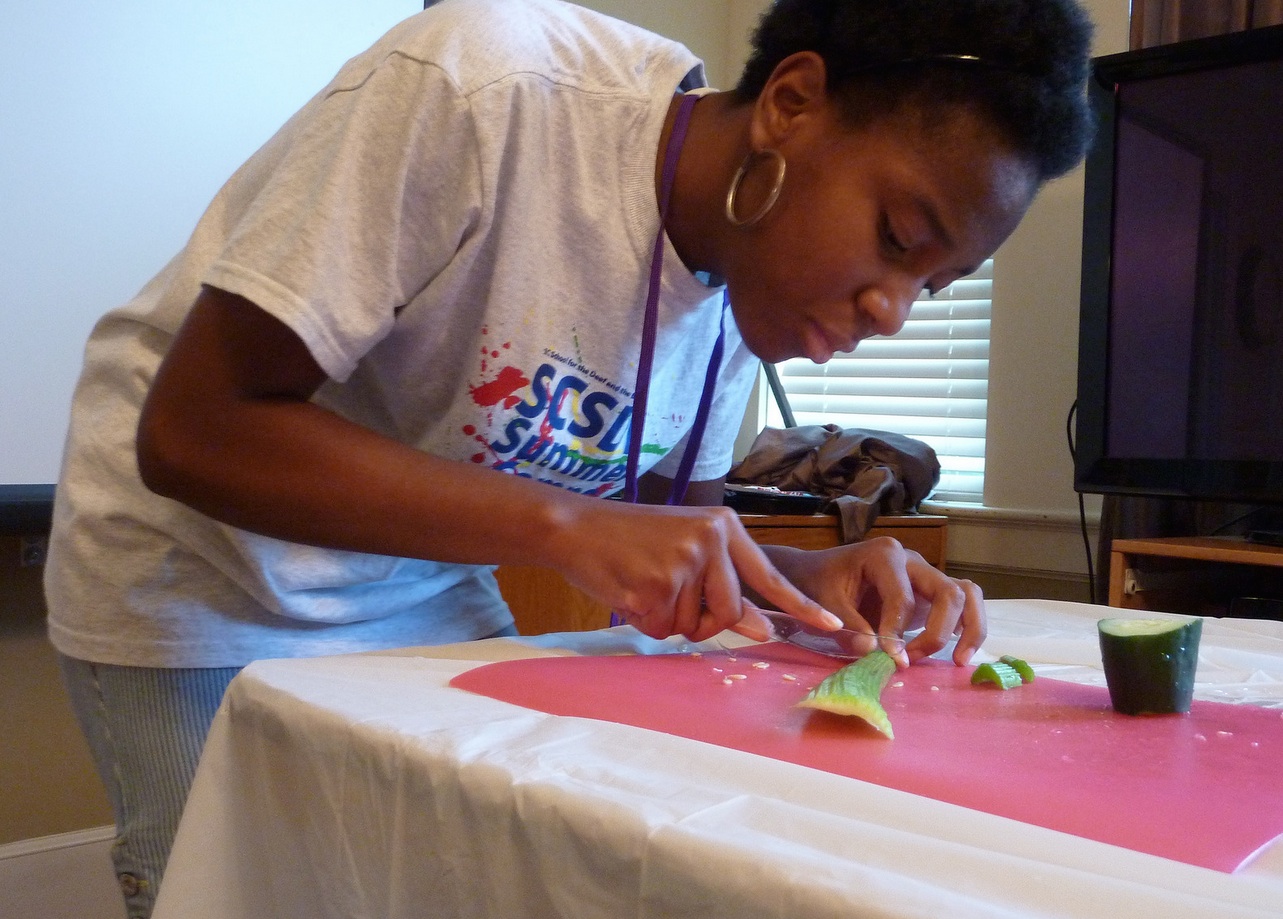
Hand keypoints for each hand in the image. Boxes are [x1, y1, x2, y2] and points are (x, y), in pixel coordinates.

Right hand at [550, 501, 842, 643]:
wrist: (575, 527)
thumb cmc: (631, 540)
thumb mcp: (686, 549)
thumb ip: (725, 584)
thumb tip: (763, 630)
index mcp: (723, 527)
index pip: (769, 576)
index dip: (801, 606)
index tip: (832, 626)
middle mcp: (710, 541)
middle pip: (732, 614)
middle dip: (704, 619)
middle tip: (668, 592)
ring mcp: (683, 563)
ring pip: (695, 626)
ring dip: (670, 619)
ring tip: (644, 583)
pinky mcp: (655, 586)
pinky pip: (664, 629)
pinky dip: (647, 621)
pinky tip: (629, 591)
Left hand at [762, 538, 985, 665]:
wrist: (817, 571)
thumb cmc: (820, 582)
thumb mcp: (825, 601)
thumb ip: (849, 626)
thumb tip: (873, 652)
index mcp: (884, 555)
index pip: (903, 597)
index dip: (898, 632)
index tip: (890, 658)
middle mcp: (912, 559)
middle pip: (947, 592)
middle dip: (937, 631)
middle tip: (913, 660)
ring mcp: (925, 573)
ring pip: (966, 593)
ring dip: (968, 628)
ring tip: (958, 660)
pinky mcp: (930, 589)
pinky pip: (964, 600)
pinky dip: (969, 624)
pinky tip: (959, 651)